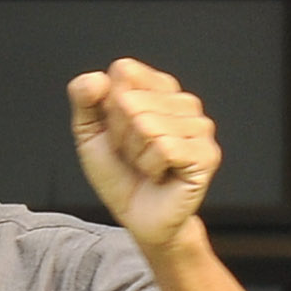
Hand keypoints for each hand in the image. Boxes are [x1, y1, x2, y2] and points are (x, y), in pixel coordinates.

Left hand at [67, 57, 221, 255]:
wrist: (139, 219)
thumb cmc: (120, 175)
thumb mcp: (89, 133)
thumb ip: (84, 98)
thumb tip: (97, 78)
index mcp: (160, 87)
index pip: (123, 72)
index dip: (108, 106)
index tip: (117, 132)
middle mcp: (185, 101)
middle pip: (131, 100)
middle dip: (120, 135)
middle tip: (133, 156)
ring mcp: (201, 126)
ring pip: (146, 125)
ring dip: (136, 154)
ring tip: (146, 166)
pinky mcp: (206, 153)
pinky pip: (163, 148)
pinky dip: (151, 167)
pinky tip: (160, 175)